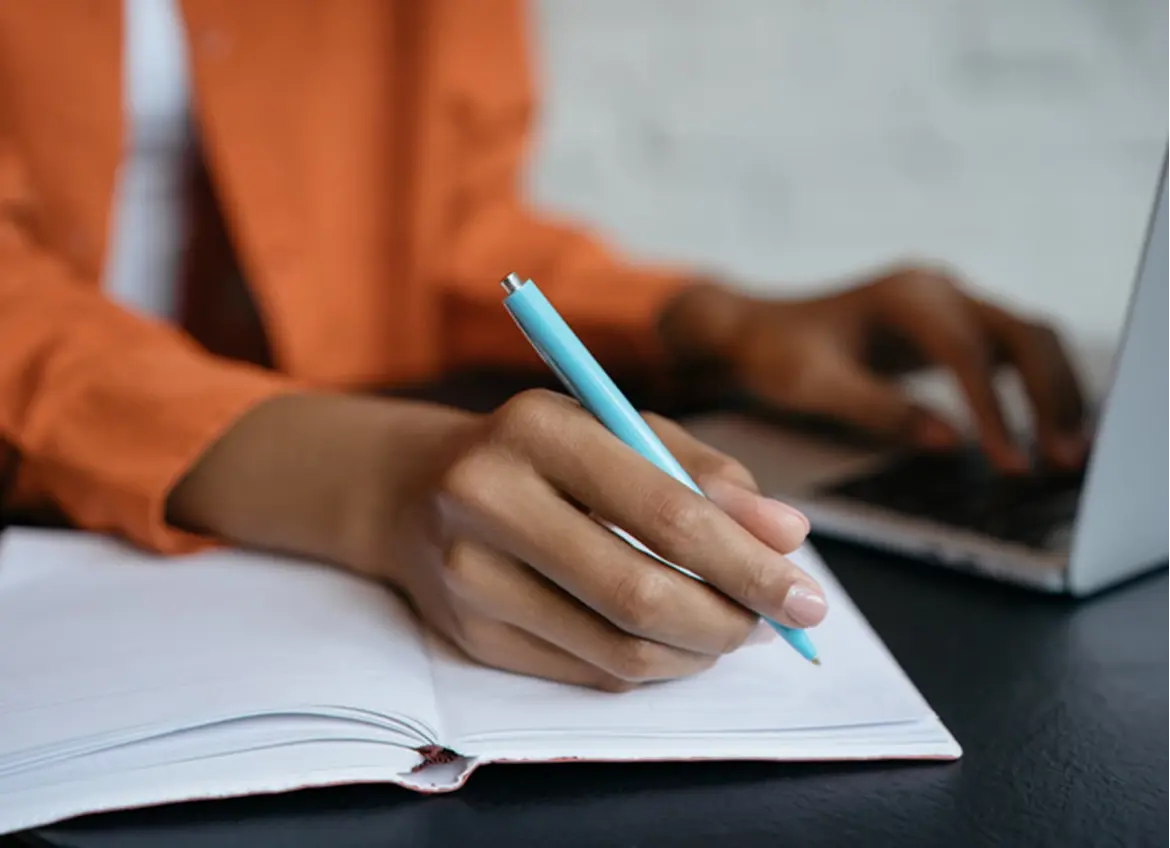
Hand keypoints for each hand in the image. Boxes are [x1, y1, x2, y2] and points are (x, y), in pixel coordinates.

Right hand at [169, 391, 825, 691]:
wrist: (412, 488)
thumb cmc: (538, 449)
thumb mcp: (618, 427)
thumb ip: (705, 472)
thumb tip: (787, 535)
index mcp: (538, 429)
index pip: (664, 511)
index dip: (747, 562)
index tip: (805, 592)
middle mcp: (489, 500)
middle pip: (639, 593)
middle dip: (731, 620)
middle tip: (779, 623)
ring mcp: (469, 576)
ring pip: (617, 647)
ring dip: (698, 650)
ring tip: (733, 628)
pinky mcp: (468, 636)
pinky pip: (587, 671)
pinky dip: (651, 665)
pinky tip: (675, 641)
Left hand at [663, 266, 1087, 471]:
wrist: (755, 330)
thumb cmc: (776, 354)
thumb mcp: (815, 385)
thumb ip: (878, 410)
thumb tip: (949, 442)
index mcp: (906, 295)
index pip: (967, 351)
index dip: (994, 408)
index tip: (1009, 461)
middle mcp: (938, 289)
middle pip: (1023, 333)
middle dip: (1051, 396)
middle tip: (1068, 460)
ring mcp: (949, 303)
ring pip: (1029, 338)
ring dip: (1056, 392)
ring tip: (1070, 453)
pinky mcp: (952, 327)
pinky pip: (1013, 352)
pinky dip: (1038, 388)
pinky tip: (1049, 432)